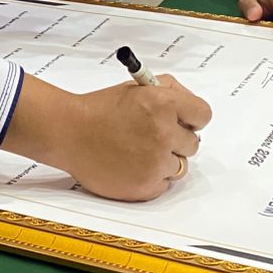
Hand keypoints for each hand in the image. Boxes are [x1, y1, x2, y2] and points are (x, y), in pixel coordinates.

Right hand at [1, 74, 211, 201]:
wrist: (69, 132)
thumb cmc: (100, 109)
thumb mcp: (137, 86)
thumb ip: (170, 90)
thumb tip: (190, 107)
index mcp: (163, 103)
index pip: (203, 115)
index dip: (192, 117)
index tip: (183, 121)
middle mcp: (163, 133)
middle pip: (193, 143)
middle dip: (176, 139)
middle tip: (152, 135)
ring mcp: (156, 162)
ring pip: (180, 166)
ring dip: (165, 160)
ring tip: (138, 151)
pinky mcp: (146, 186)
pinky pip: (164, 184)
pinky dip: (152, 177)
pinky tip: (131, 164)